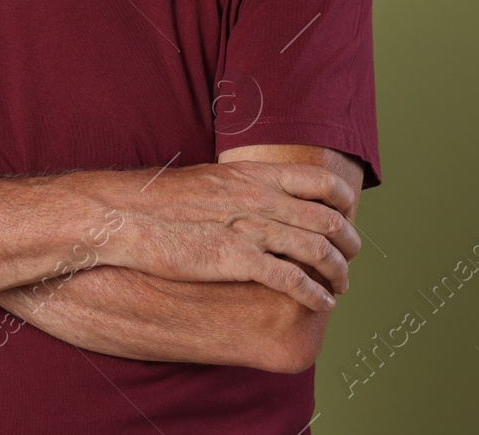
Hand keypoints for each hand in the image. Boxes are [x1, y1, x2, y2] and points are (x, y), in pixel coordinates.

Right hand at [97, 159, 361, 312]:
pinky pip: (291, 279)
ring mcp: (250, 228)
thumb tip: (252, 196)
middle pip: (327, 218)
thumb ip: (238, 188)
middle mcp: (259, 198)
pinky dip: (314, 293)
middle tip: (352, 256)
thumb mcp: (207, 181)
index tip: (348, 216)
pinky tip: (321, 303)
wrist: (126, 216)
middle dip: (348, 242)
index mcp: (253, 175)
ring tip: (342, 286)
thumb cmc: (158, 202)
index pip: (318, 181)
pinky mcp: (237, 258)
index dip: (343, 201)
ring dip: (338, 271)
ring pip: (317, 250)